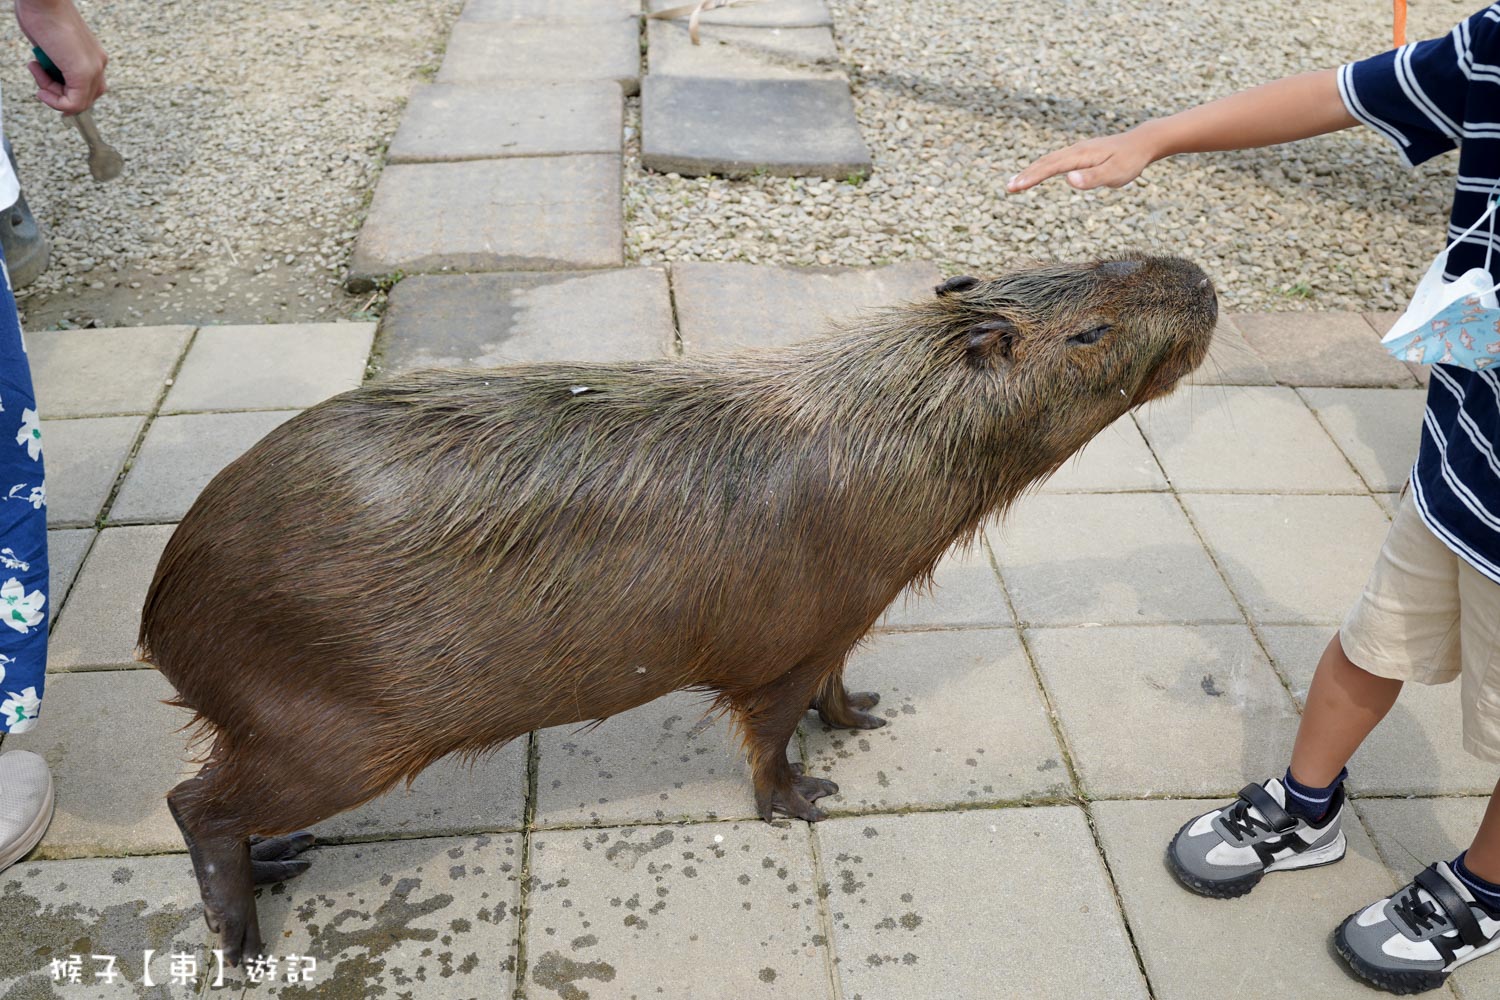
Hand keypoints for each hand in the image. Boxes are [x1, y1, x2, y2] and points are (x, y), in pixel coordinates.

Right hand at [14, 0, 107, 113]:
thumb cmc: (40, 13)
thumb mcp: (51, 45)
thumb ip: (56, 62)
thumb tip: (49, 74)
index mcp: (93, 56)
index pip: (86, 87)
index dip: (61, 89)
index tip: (40, 73)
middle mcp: (98, 63)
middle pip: (86, 97)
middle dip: (58, 93)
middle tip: (38, 73)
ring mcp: (93, 68)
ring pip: (80, 102)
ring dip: (53, 95)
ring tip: (37, 70)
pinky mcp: (83, 72)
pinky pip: (74, 104)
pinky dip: (54, 101)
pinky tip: (42, 88)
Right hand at [1006, 130, 1158, 193]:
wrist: (1141, 143)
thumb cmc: (1130, 161)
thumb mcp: (1116, 173)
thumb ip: (1093, 178)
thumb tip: (1069, 181)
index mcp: (1079, 155)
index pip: (1050, 167)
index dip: (1031, 177)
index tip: (1015, 187)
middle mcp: (1075, 150)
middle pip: (1045, 162)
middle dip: (1026, 175)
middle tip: (1008, 188)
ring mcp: (1077, 151)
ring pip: (1049, 160)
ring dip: (1031, 171)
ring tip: (1016, 183)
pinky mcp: (1080, 154)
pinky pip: (1056, 160)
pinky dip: (1042, 167)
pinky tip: (1037, 174)